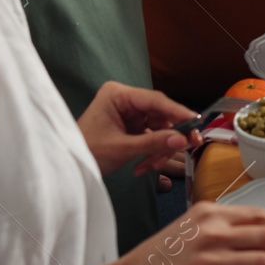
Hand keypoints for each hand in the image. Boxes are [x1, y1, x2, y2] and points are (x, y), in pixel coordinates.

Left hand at [77, 80, 194, 175]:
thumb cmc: (86, 153)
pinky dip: (150, 153)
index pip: (155, 100)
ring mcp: (128, 114)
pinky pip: (150, 137)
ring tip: (150, 167)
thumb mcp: (121, 148)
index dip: (178, 112)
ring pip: (158, 128)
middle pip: (160, 114)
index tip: (197, 123)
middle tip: (188, 148)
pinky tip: (142, 168)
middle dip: (169, 136)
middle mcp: (125, 100)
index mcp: (118, 95)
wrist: (67, 169)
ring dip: (159, 149)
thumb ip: (153, 143)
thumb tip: (183, 140)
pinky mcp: (129, 128)